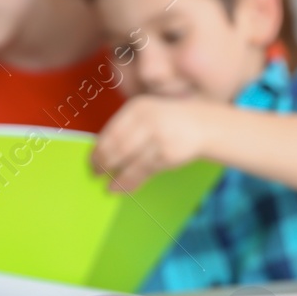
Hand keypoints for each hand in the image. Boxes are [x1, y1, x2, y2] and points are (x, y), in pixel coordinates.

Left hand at [92, 96, 223, 191]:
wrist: (205, 124)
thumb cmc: (171, 120)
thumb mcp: (149, 113)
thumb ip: (129, 128)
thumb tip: (103, 150)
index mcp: (138, 107)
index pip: (111, 131)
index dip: (98, 148)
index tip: (91, 159)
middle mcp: (147, 119)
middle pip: (117, 146)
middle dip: (103, 162)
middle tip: (95, 173)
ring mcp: (158, 137)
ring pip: (128, 161)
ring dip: (115, 176)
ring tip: (107, 186)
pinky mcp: (167, 154)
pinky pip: (142, 171)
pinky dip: (130, 182)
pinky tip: (121, 188)